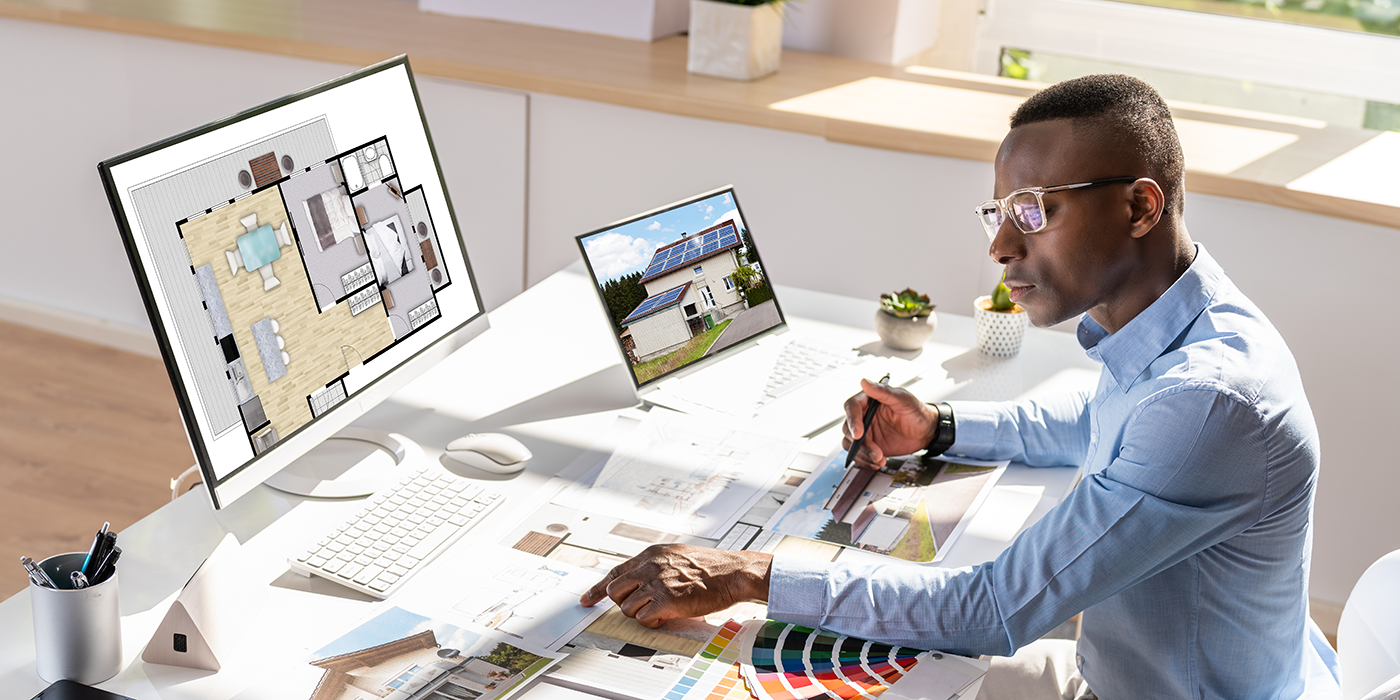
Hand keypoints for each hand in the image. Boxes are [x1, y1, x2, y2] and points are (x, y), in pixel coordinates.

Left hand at [579, 544, 770, 628]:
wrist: (732, 573)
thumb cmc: (711, 567)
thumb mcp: (677, 555)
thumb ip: (656, 565)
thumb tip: (639, 579)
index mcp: (651, 554)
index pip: (615, 571)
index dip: (598, 588)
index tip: (587, 599)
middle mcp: (650, 566)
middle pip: (615, 590)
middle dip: (624, 602)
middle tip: (641, 606)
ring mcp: (656, 583)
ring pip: (627, 607)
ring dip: (641, 613)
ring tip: (661, 609)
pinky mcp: (666, 601)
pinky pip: (643, 618)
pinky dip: (652, 621)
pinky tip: (666, 615)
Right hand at [842, 378, 938, 467]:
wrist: (926, 432)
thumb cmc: (916, 411)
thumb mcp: (903, 399)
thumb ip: (883, 392)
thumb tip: (865, 382)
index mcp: (868, 400)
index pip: (852, 407)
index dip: (852, 420)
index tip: (859, 433)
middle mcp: (864, 416)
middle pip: (848, 429)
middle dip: (860, 443)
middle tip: (875, 451)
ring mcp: (865, 432)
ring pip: (851, 444)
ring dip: (862, 454)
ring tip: (879, 459)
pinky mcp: (869, 446)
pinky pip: (859, 455)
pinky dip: (866, 461)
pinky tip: (878, 462)